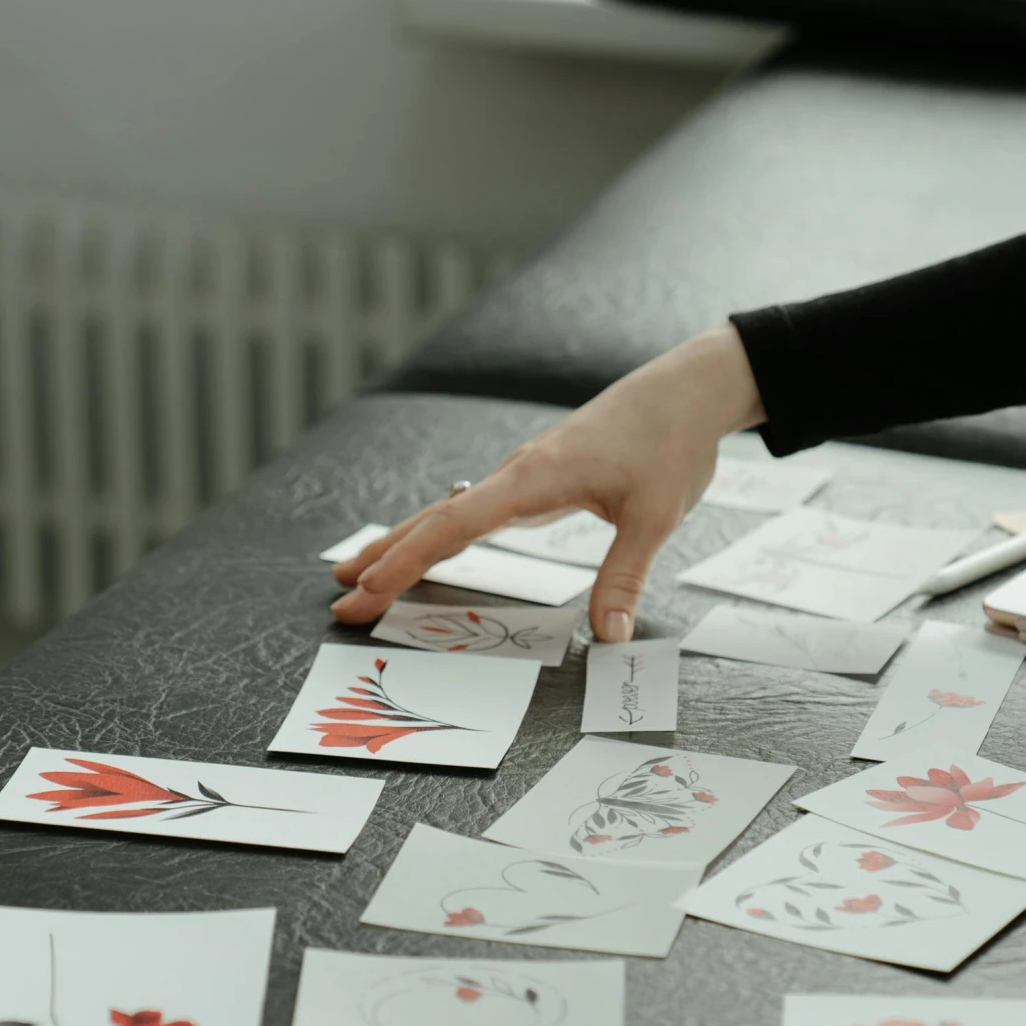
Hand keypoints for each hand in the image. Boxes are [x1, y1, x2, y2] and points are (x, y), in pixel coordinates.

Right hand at [329, 324, 766, 641]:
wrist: (685, 390)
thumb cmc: (670, 443)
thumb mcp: (657, 516)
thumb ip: (625, 575)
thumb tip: (608, 635)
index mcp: (533, 479)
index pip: (454, 525)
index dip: (407, 559)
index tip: (368, 586)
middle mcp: (515, 475)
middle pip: (433, 521)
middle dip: (383, 561)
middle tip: (340, 599)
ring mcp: (520, 476)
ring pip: (445, 515)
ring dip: (400, 546)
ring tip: (356, 575)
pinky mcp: (534, 479)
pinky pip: (470, 511)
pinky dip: (435, 535)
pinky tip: (422, 549)